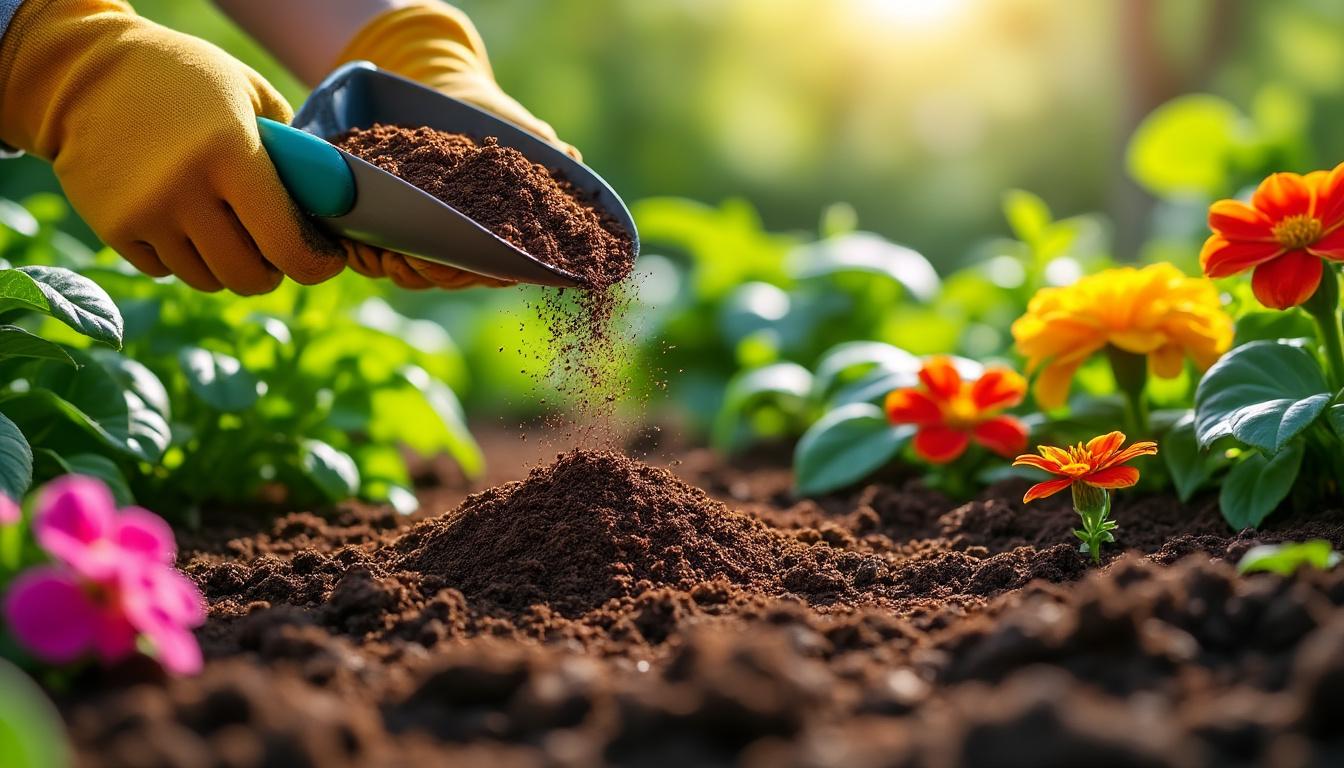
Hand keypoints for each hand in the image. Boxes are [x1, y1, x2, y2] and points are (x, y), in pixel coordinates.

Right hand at [0, 0, 346, 293]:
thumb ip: (293, 148)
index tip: (324, 258)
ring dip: (227, 266)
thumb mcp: (250, 94)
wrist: (86, 73)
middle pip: (249, 277)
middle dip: (272, 271)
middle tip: (276, 251)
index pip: (288, 246)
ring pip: (208, 279)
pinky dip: (182, 257)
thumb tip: (329, 200)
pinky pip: (166, 270)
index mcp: (232, 154)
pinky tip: (182, 221)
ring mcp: (145, 213)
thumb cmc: (186, 81)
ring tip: (228, 231)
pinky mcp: (112, 228)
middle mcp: (186, 190)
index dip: (316, 264)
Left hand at [332, 0, 579, 289]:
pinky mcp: (390, 228)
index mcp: (499, 232)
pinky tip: (358, 246)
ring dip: (396, 269)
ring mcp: (425, 240)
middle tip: (418, 257)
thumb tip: (571, 158)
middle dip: (432, 273)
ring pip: (411, 275)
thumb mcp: (521, 128)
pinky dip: (366, 257)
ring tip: (386, 253)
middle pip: (449, 279)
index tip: (471, 265)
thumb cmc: (493, 117)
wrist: (448, 96)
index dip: (484, 274)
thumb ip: (544, 148)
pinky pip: (375, 258)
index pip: (495, 269)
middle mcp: (463, 244)